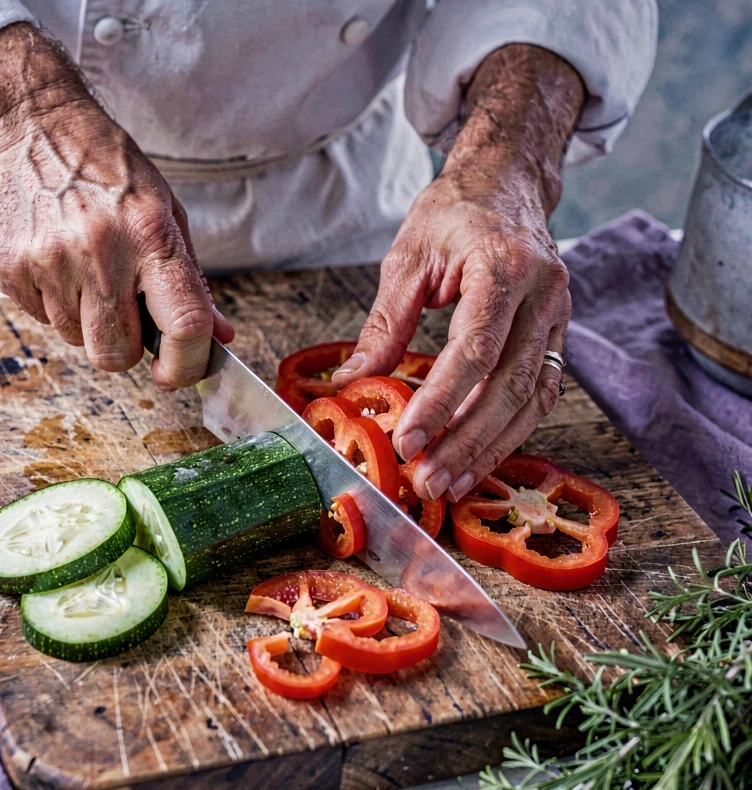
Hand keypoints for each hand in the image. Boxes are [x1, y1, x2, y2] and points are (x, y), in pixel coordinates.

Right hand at [0, 24, 232, 388]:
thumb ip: (191, 281)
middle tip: (124, 314)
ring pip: (76, 341)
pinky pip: (40, 320)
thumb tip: (219, 337)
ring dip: (85, 320)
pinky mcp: (9, 268)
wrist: (32, 124)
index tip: (180, 372)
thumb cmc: (107, 170)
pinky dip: (52, 303)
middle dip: (125, 347)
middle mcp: (101, 250)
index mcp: (151, 234)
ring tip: (84, 270)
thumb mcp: (166, 213)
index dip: (187, 364)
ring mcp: (50, 261)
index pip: (184, 325)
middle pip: (116, 354)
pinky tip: (55, 262)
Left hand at [332, 45, 583, 502]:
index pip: (474, 349)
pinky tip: (477, 458)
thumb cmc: (454, 213)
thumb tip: (351, 383)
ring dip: (490, 449)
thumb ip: (384, 325)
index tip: (409, 441)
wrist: (506, 184)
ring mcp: (558, 316)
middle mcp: (543, 293)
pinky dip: (509, 432)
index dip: (441, 402)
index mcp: (504, 265)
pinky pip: (539, 394)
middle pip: (509, 386)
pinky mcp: (557, 334)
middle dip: (467, 442)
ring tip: (449, 483)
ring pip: (532, 400)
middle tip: (428, 480)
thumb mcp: (408, 258)